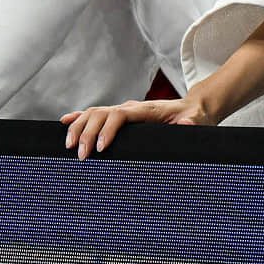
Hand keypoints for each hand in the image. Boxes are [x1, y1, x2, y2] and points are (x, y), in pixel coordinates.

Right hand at [61, 92, 209, 157]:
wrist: (193, 108)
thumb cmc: (194, 117)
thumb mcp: (199, 121)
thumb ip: (193, 123)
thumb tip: (187, 123)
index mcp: (147, 110)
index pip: (121, 115)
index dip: (108, 129)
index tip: (100, 148)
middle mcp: (131, 107)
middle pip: (102, 113)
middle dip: (88, 133)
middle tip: (81, 156)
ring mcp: (124, 110)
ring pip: (94, 113)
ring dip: (79, 127)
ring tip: (69, 146)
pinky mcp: (119, 115)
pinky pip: (95, 114)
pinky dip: (79, 118)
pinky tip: (65, 124)